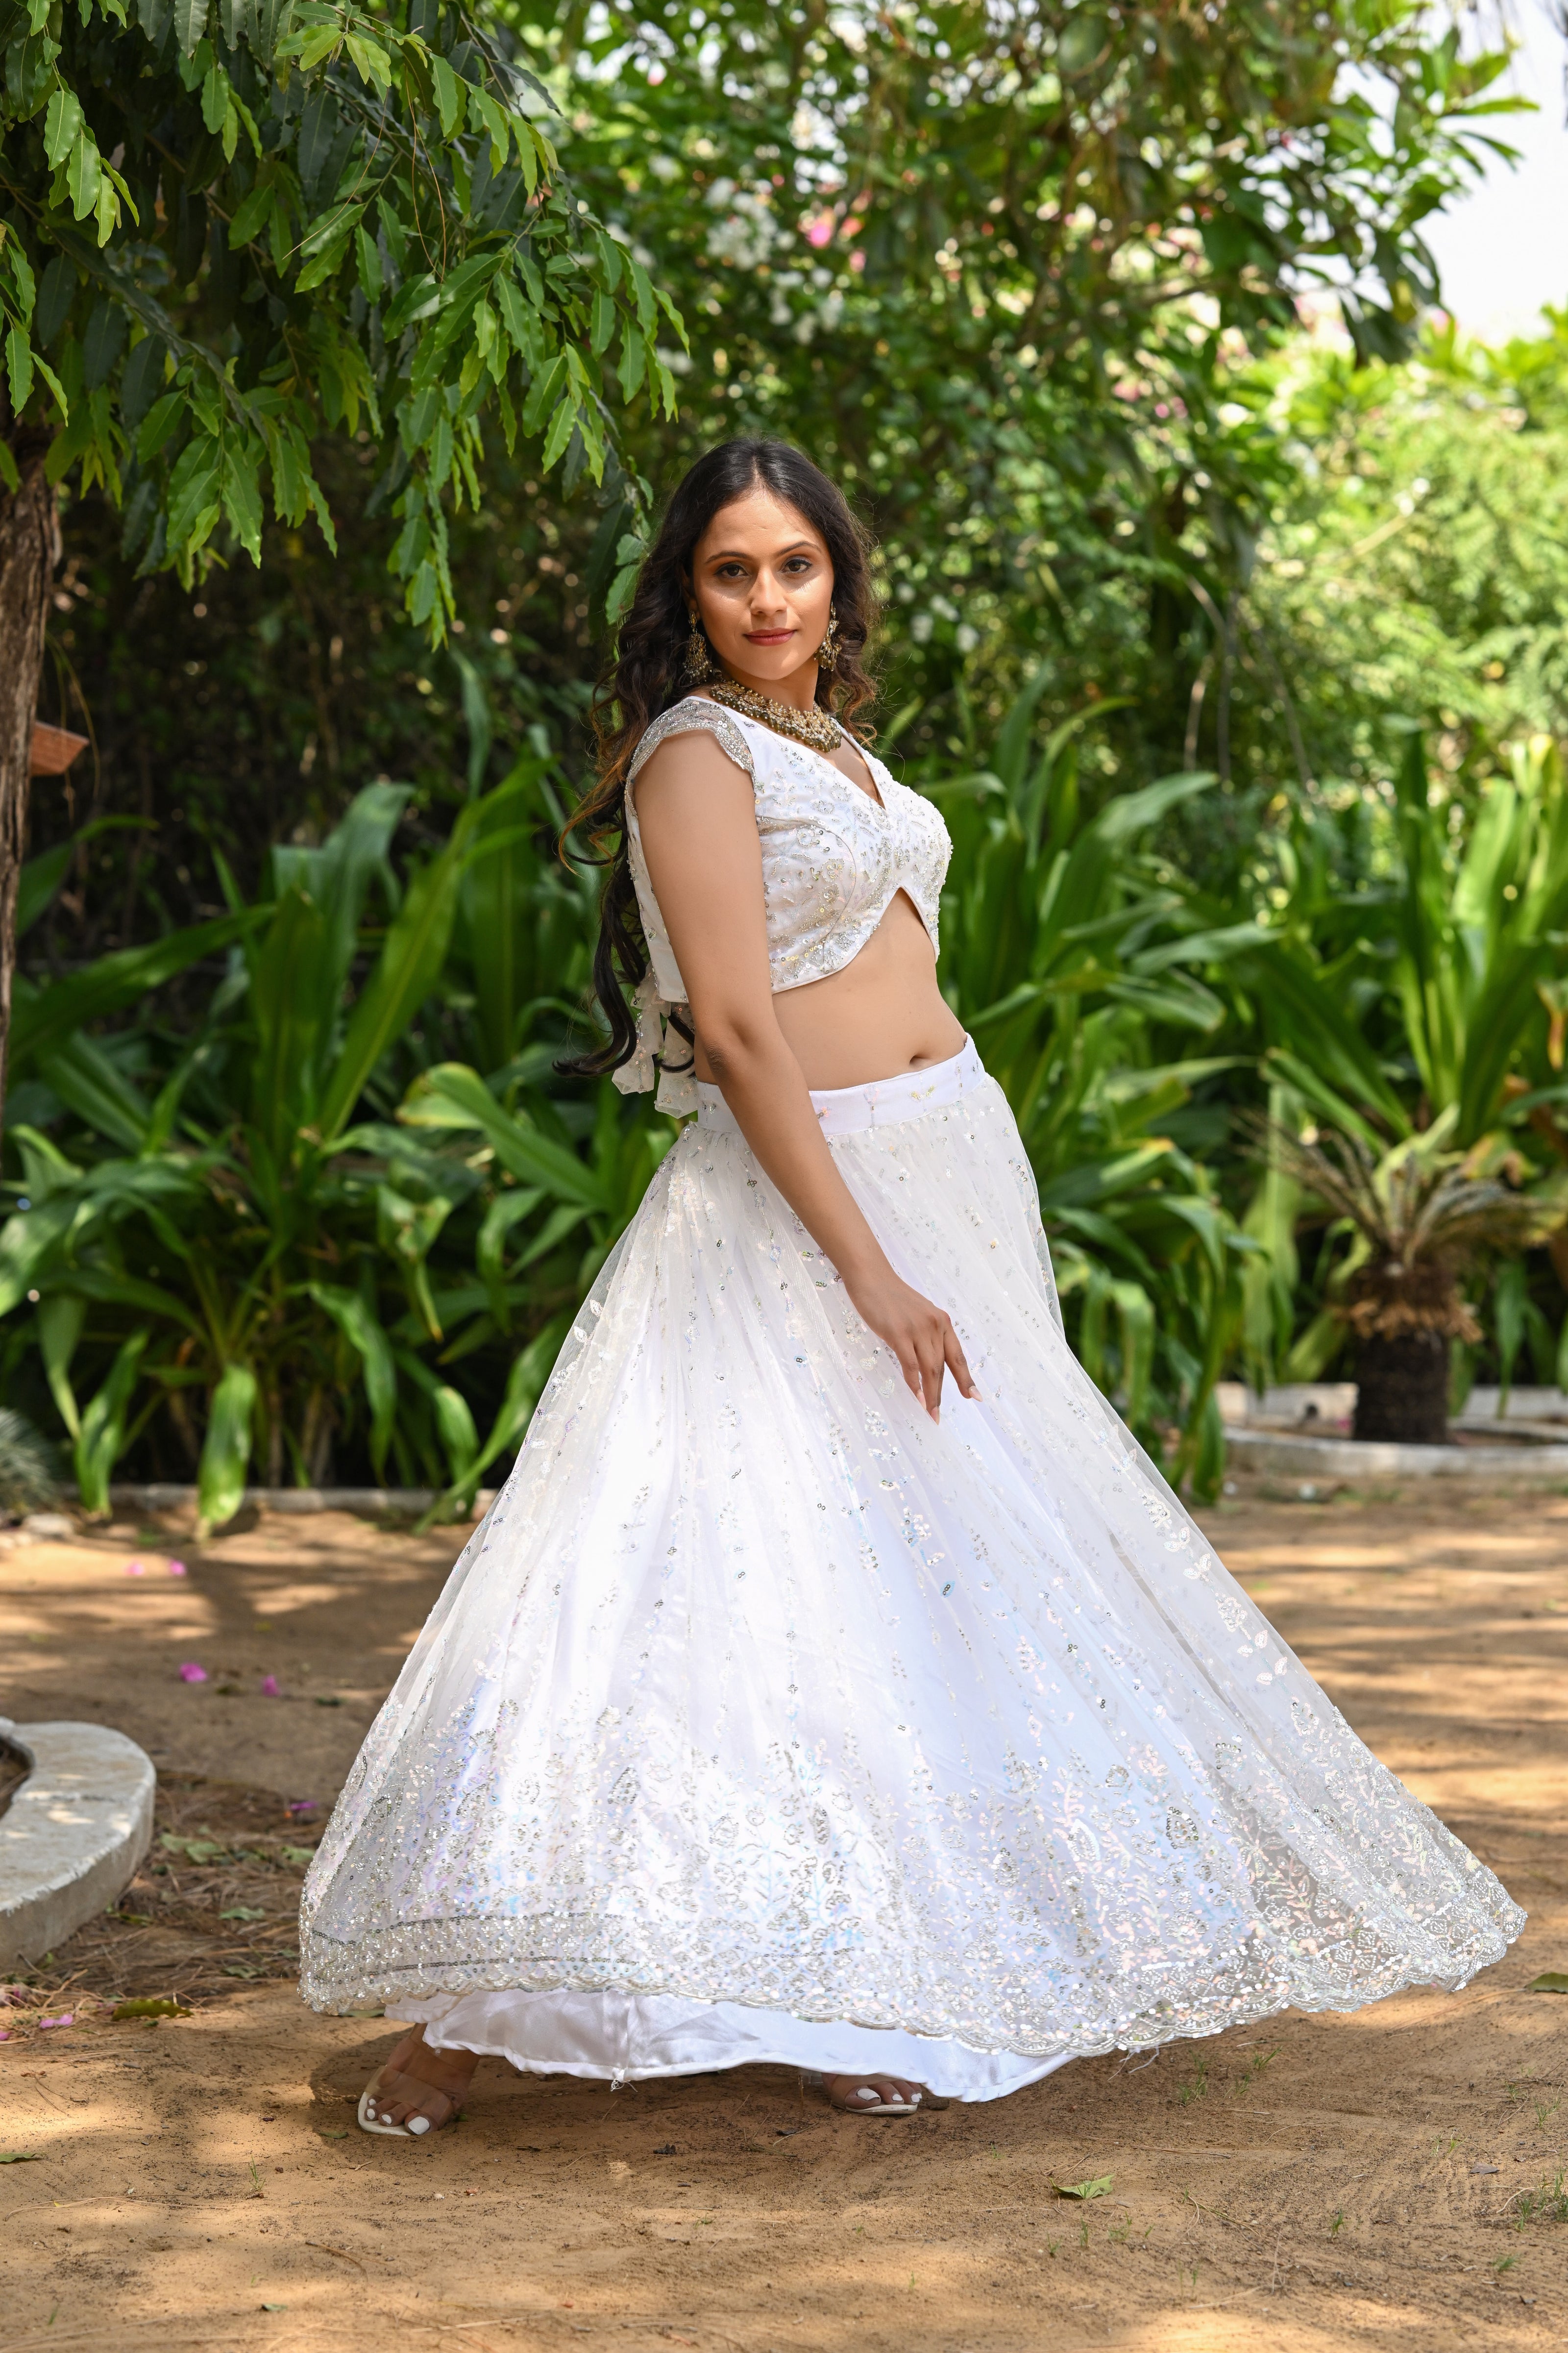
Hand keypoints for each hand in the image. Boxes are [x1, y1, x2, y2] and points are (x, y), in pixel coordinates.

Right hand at [845, 1266, 978, 1421]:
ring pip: (930, 1369)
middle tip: (937, 1416)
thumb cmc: (891, 1298)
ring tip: (929, 1413)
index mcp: (942, 1322)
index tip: (974, 1397)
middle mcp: (934, 1325)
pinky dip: (914, 1383)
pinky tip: (916, 1397)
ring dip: (930, 1394)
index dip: (966, 1379)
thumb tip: (929, 1363)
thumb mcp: (918, 1315)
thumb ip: (926, 1336)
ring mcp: (917, 1329)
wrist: (872, 1277)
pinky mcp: (898, 1333)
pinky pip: (910, 1364)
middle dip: (941, 1394)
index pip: (957, 1356)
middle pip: (942, 1367)